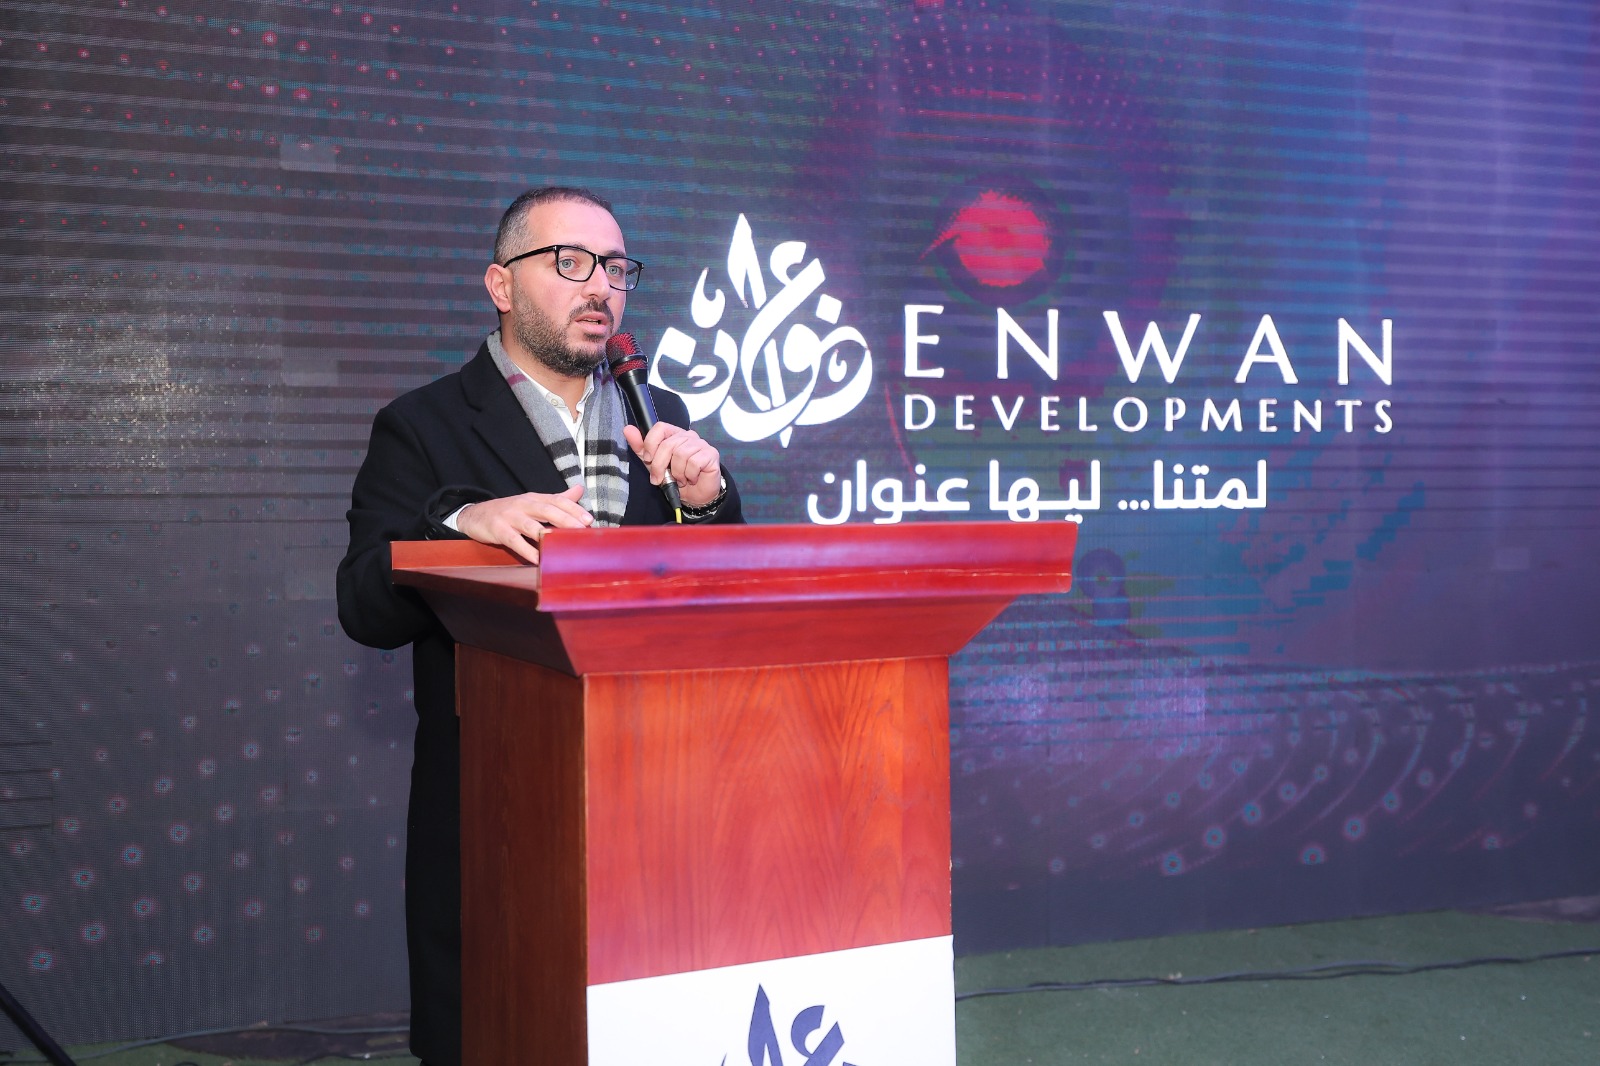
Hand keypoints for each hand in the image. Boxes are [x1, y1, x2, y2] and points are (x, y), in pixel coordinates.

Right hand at [455, 484, 590, 563]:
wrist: (475, 515)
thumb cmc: (510, 511)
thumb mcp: (533, 502)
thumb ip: (558, 498)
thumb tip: (580, 489)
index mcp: (535, 498)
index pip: (558, 500)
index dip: (574, 509)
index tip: (589, 520)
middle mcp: (524, 504)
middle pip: (548, 510)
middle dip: (566, 520)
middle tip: (581, 530)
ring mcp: (510, 517)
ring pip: (531, 525)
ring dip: (546, 535)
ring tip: (561, 545)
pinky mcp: (498, 530)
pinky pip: (514, 541)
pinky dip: (525, 550)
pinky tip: (536, 559)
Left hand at [624, 422, 721, 507]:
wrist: (695, 495)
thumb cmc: (676, 477)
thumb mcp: (653, 464)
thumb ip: (641, 447)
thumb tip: (628, 429)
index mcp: (674, 434)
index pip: (660, 427)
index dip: (651, 443)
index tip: (648, 459)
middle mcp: (688, 436)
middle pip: (668, 444)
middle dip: (660, 466)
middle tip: (659, 479)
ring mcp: (701, 444)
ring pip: (681, 454)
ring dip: (677, 473)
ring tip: (679, 479)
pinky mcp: (711, 454)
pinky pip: (694, 462)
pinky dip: (689, 475)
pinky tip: (691, 478)